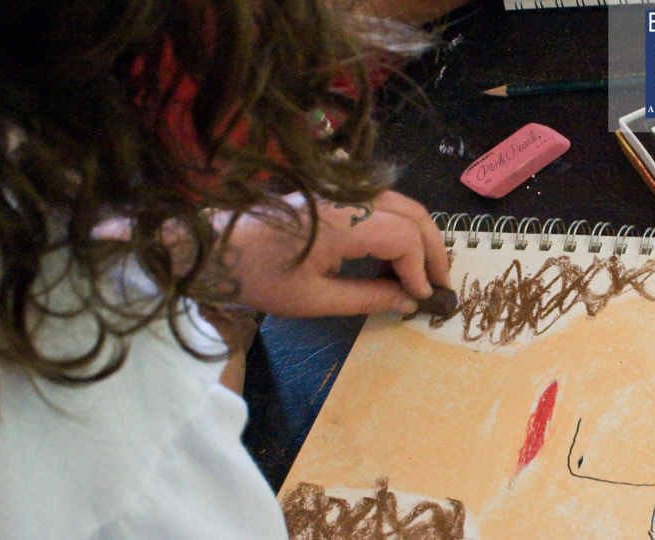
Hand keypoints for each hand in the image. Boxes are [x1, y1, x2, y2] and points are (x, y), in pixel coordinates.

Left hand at [222, 190, 449, 317]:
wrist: (215, 248)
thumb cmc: (258, 277)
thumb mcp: (313, 300)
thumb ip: (367, 298)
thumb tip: (408, 302)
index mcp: (342, 222)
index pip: (404, 238)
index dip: (420, 269)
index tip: (421, 299)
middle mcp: (348, 198)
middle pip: (413, 213)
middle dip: (433, 250)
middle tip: (439, 285)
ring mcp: (342, 192)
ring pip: (402, 204)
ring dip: (419, 237)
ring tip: (421, 273)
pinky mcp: (335, 194)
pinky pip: (384, 204)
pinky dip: (400, 227)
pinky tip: (394, 257)